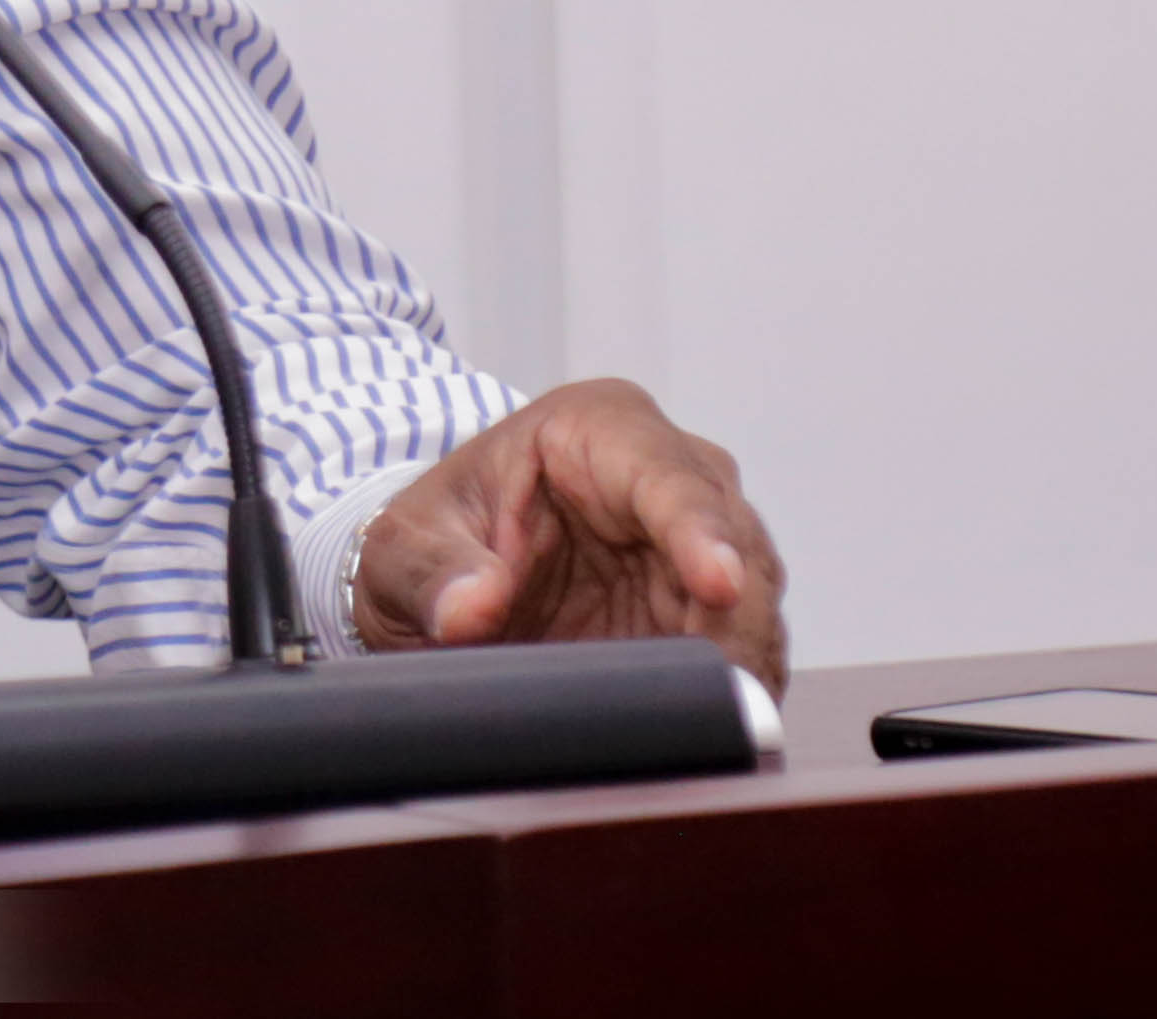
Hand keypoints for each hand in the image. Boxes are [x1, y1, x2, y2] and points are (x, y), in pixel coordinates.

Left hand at [354, 378, 788, 691]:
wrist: (444, 577)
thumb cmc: (435, 537)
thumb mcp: (402, 550)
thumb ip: (432, 574)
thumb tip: (468, 609)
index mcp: (598, 429)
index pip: (668, 475)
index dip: (699, 532)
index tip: (719, 586)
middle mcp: (669, 473)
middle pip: (736, 544)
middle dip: (734, 621)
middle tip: (721, 694)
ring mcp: (698, 543)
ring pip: (754, 604)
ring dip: (741, 664)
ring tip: (716, 723)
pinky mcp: (707, 609)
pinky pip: (744, 650)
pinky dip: (732, 689)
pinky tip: (716, 728)